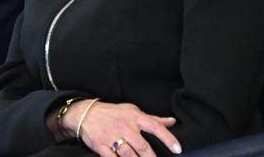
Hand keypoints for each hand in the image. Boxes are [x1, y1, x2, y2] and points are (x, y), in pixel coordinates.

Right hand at [61, 100, 181, 156]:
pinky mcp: (101, 146)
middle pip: (142, 147)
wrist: (85, 113)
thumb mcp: (132, 111)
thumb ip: (153, 119)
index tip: (178, 149)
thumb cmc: (112, 113)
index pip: (155, 126)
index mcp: (134, 117)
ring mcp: (112, 137)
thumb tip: (172, 122)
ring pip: (129, 156)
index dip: (168, 138)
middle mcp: (124, 126)